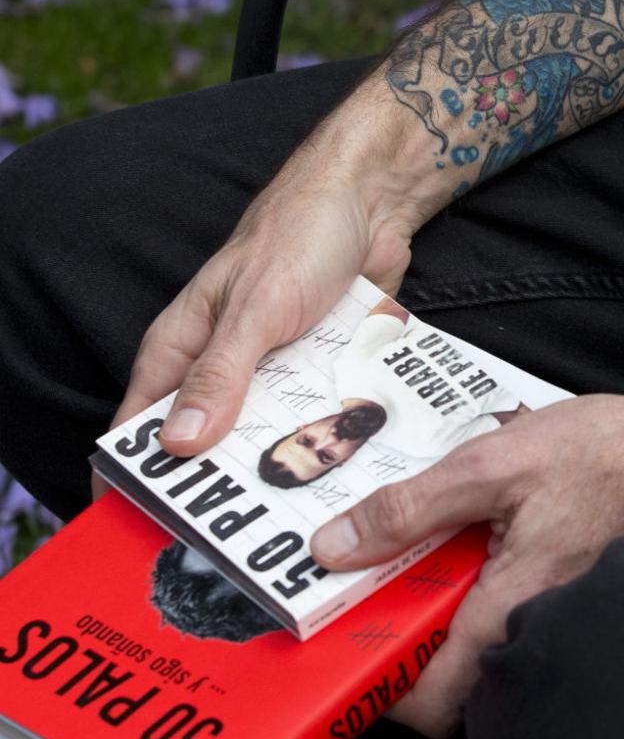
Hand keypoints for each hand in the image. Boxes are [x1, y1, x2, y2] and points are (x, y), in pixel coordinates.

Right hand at [91, 80, 432, 496]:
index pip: (141, 426)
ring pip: (270, 434)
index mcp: (183, 347)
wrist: (372, 202)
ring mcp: (276, 369)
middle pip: (212, 443)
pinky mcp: (321, 367)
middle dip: (225, 484)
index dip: (137, 478)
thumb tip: (178, 444)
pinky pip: (318, 415)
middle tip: (247, 536)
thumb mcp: (255, 308)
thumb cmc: (299, 235)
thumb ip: (220, 373)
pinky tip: (349, 473)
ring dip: (284, 464)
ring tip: (306, 517)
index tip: (150, 531)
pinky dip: (328, 435)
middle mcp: (224, 365)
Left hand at [310, 374, 623, 737]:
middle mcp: (538, 628)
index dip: (378, 685)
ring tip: (425, 544)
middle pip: (451, 674)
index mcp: (510, 606)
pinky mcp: (575, 591)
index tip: (346, 644)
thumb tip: (334, 546)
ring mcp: (562, 614)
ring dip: (442, 602)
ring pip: (482, 638)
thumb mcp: (492, 463)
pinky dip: (481, 581)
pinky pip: (513, 607)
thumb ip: (410, 508)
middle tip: (375, 582)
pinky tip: (481, 530)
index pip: (429, 701)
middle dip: (405, 636)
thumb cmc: (610, 452)